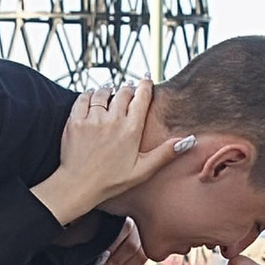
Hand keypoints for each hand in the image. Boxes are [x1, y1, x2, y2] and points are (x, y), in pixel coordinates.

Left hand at [33, 81, 192, 228]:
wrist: (78, 186)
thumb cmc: (111, 182)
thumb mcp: (143, 170)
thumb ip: (165, 153)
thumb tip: (188, 140)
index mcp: (131, 130)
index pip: (142, 97)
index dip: (145, 85)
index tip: (147, 79)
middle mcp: (112, 120)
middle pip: (124, 92)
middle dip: (129, 88)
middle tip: (130, 88)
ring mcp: (92, 119)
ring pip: (103, 93)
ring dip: (109, 89)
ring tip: (112, 89)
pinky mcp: (75, 121)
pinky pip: (83, 98)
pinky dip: (89, 94)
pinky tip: (93, 95)